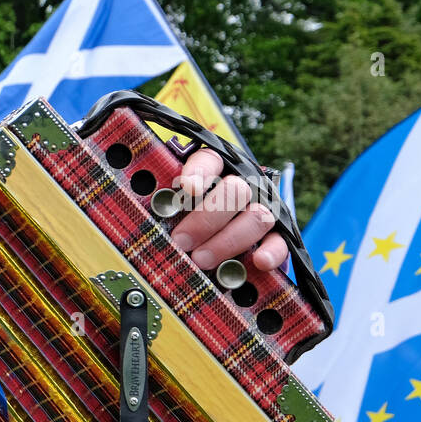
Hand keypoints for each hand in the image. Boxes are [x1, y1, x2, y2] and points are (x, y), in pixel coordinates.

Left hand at [169, 149, 287, 272]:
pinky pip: (281, 243)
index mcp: (216, 170)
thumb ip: (165, 204)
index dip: (199, 172)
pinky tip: (258, 261)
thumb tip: (140, 215)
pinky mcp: (279, 236)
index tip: (187, 188)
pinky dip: (270, 253)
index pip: (210, 160)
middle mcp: (245, 185)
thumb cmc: (190, 216)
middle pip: (236, 190)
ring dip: (228, 240)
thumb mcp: (175, 205)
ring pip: (257, 217)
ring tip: (202, 259)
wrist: (227, 229)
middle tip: (182, 240)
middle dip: (206, 218)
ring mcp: (264, 208)